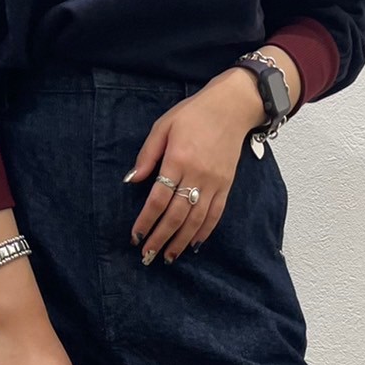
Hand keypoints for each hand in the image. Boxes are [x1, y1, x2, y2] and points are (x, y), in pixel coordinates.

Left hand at [124, 52, 298, 263]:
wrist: (233, 107)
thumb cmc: (194, 113)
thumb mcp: (164, 126)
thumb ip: (147, 154)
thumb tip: (132, 180)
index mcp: (178, 159)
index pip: (159, 198)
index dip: (146, 220)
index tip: (136, 235)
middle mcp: (197, 175)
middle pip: (176, 215)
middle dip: (160, 238)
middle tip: (148, 255)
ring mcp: (214, 183)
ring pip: (196, 220)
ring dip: (181, 241)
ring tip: (168, 257)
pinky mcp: (226, 186)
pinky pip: (215, 215)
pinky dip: (204, 232)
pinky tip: (193, 245)